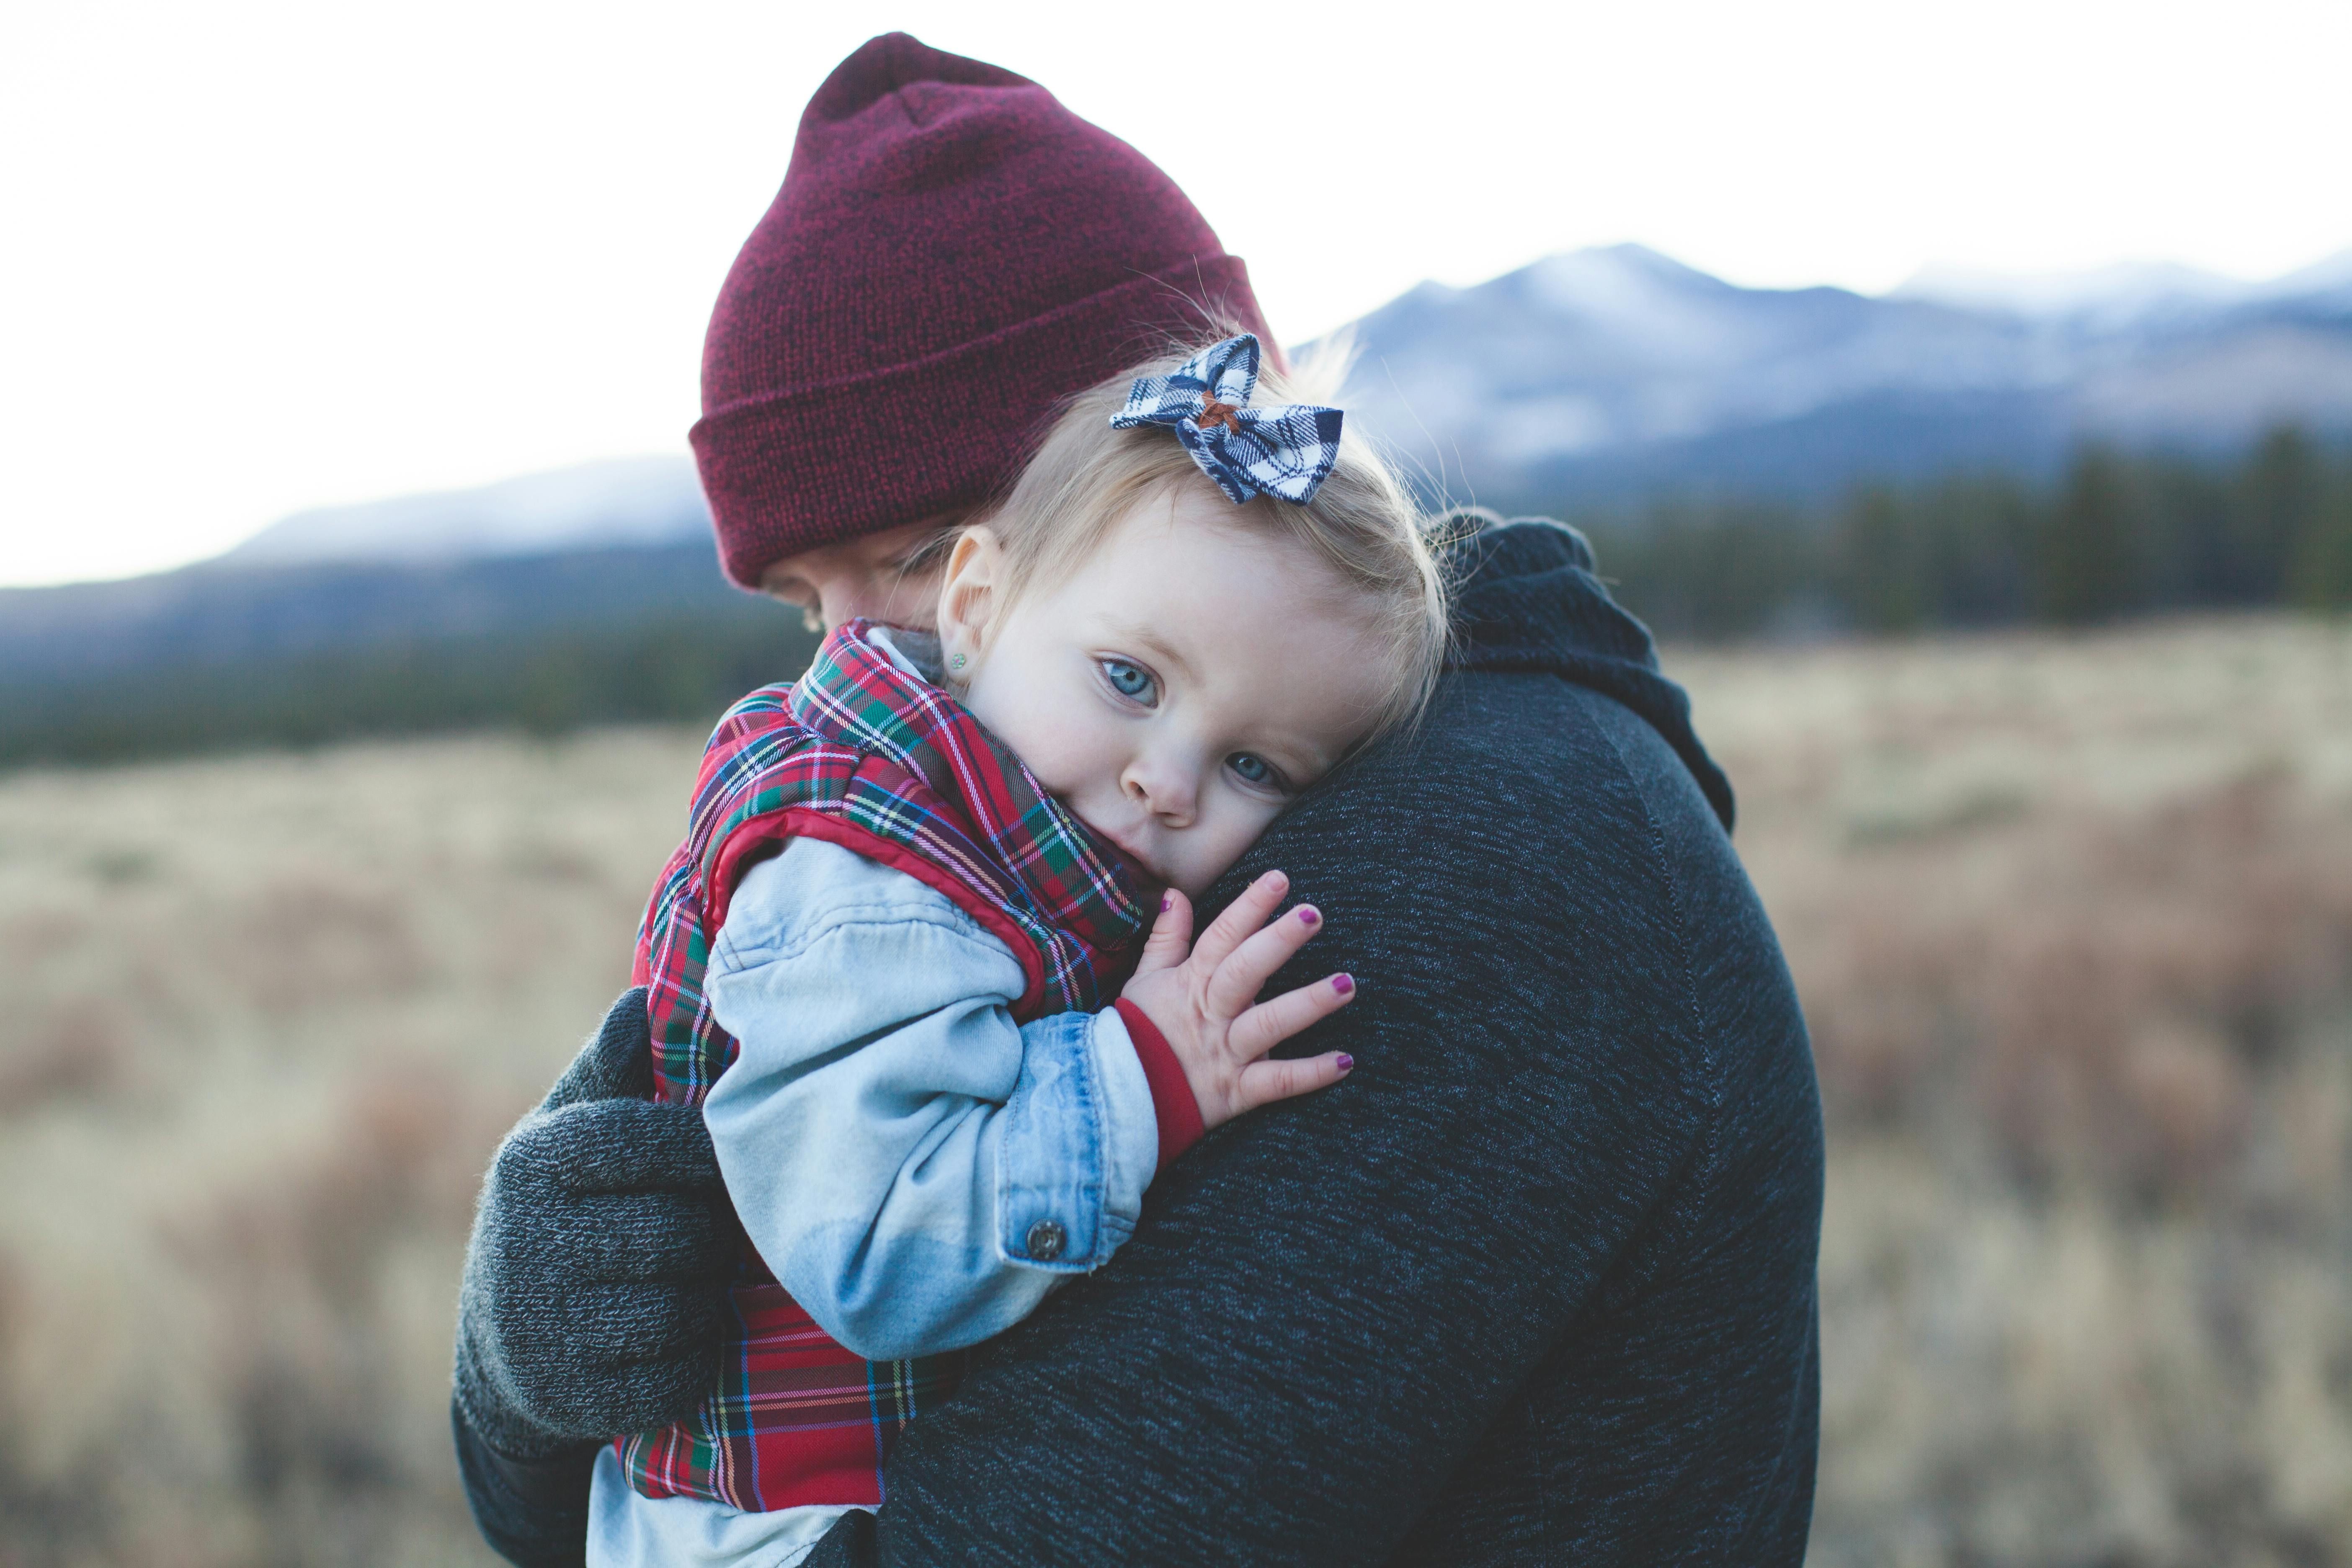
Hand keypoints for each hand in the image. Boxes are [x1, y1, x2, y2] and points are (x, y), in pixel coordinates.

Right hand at [453, 987, 736, 1455]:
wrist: (505, 1342)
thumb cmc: (566, 1207)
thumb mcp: (571, 1129)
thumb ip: (614, 1068)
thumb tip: (644, 999)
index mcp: (535, 1160)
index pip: (660, 1142)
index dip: (707, 1155)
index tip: (712, 1163)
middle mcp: (529, 1241)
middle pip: (685, 1231)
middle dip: (710, 1234)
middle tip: (703, 1233)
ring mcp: (544, 1328)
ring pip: (687, 1306)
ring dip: (706, 1297)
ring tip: (687, 1282)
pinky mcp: (570, 1398)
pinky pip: (679, 1374)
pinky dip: (694, 1359)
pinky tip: (672, 1337)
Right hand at [1120, 870, 1357, 1131]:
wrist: (1123, 1097)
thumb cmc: (1139, 1032)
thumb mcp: (1145, 980)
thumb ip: (1167, 938)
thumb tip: (1177, 894)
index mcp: (1192, 983)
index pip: (1221, 937)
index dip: (1249, 907)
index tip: (1279, 879)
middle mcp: (1212, 1014)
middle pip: (1245, 972)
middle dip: (1279, 942)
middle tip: (1313, 914)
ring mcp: (1226, 1052)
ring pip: (1269, 1024)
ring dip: (1309, 1004)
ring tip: (1346, 984)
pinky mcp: (1237, 1091)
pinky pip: (1278, 1082)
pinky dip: (1311, 1074)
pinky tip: (1345, 1061)